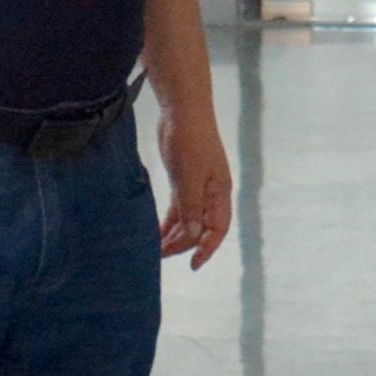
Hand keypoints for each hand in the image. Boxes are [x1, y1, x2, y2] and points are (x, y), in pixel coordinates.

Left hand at [158, 99, 233, 265]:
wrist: (182, 110)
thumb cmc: (189, 141)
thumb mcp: (189, 177)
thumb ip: (192, 207)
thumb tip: (195, 235)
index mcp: (220, 192)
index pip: (218, 228)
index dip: (207, 248)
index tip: (193, 265)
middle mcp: (212, 193)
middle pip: (201, 227)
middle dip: (184, 244)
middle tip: (161, 256)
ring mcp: (198, 186)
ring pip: (189, 219)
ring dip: (175, 234)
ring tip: (156, 249)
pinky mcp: (184, 179)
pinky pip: (179, 208)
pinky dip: (169, 221)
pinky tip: (157, 231)